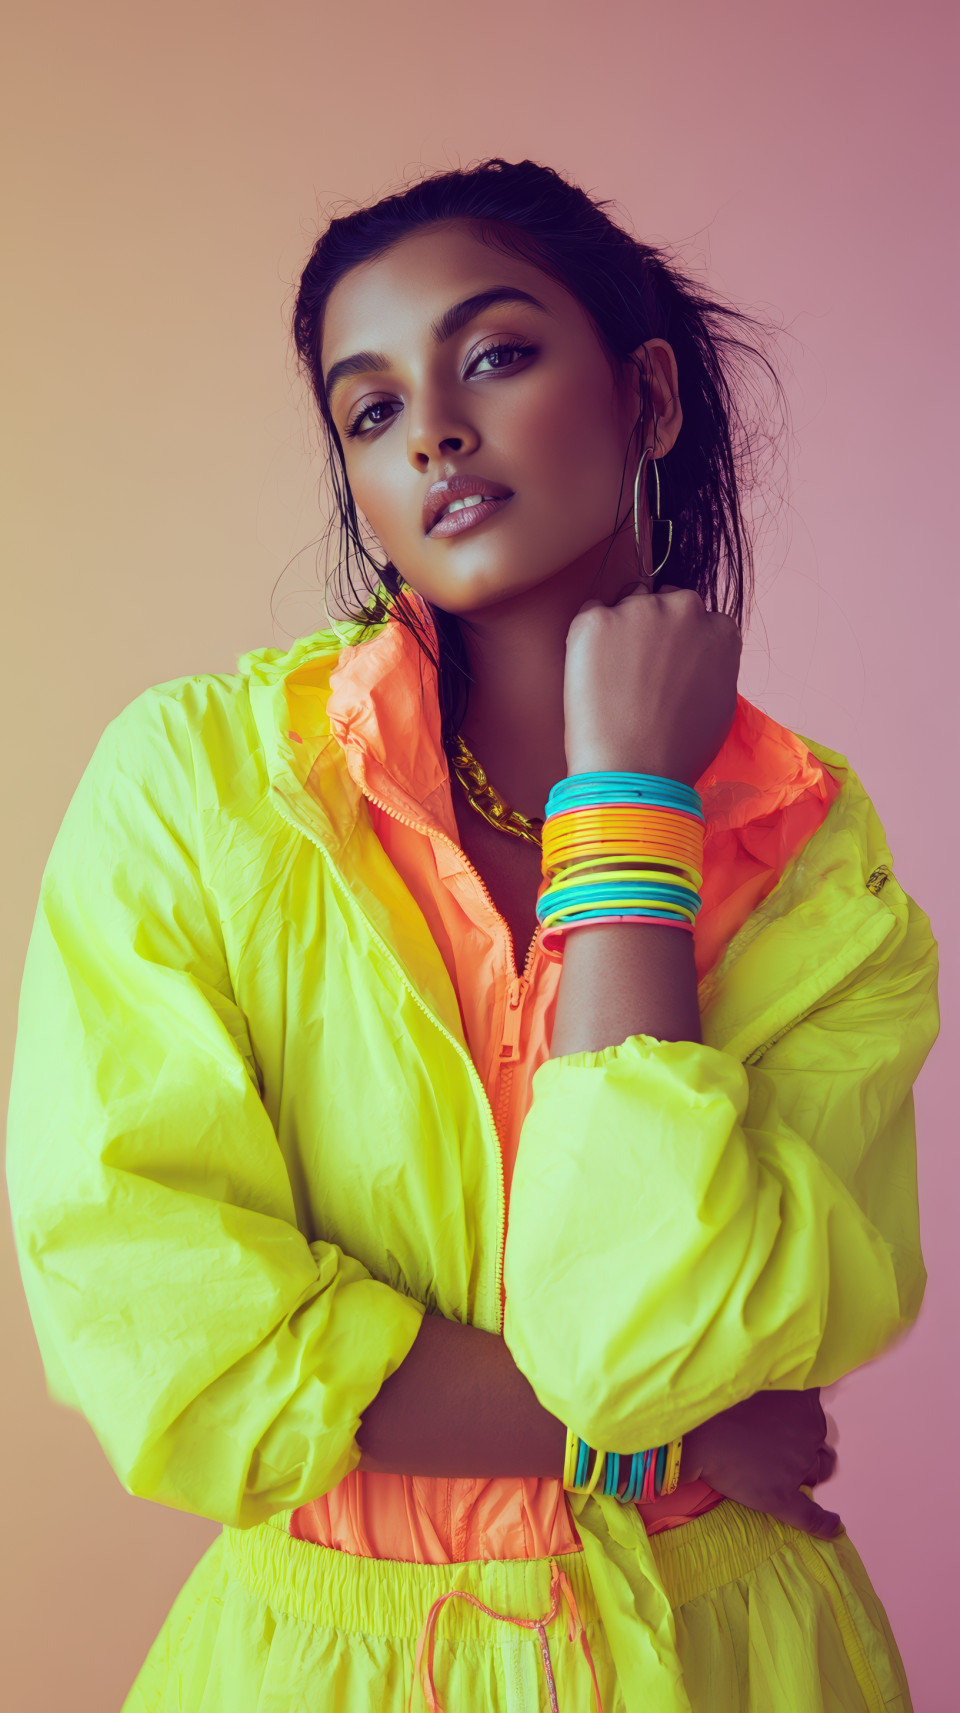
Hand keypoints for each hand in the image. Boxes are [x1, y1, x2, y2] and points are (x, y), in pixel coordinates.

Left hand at [563, 582, 740, 784]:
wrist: (633, 770)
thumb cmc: (678, 750)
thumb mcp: (720, 702)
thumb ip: (712, 663)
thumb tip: (696, 654)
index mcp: (720, 628)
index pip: (697, 616)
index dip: (678, 641)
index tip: (666, 665)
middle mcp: (684, 608)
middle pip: (664, 601)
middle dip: (652, 626)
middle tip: (636, 670)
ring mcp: (639, 610)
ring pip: (626, 602)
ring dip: (620, 627)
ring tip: (613, 676)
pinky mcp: (596, 619)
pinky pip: (589, 615)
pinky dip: (587, 639)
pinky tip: (592, 675)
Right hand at [679, 1388, 840, 1539]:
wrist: (699, 1432)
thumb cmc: (726, 1405)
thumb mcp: (765, 1385)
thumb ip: (786, 1394)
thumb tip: (798, 1401)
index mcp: (807, 1407)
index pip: (818, 1425)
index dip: (803, 1432)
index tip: (784, 1431)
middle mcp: (809, 1437)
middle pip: (821, 1452)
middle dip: (808, 1454)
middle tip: (778, 1451)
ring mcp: (797, 1468)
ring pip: (814, 1476)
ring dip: (804, 1475)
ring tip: (776, 1471)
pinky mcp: (781, 1497)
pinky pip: (811, 1516)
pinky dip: (826, 1524)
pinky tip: (834, 1527)